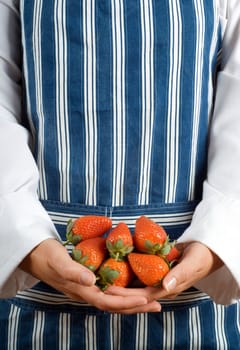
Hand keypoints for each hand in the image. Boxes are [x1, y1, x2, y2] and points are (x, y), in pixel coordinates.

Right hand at [19, 238, 159, 312]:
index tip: (146, 300)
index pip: (108, 301)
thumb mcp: (58, 261)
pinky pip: (109, 291)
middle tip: (158, 303)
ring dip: (132, 301)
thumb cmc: (46, 255)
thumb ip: (73, 271)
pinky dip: (123, 292)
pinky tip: (132, 288)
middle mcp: (86, 293)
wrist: (34, 254)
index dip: (127, 302)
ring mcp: (87, 289)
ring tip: (151, 300)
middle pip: (115, 305)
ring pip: (113, 300)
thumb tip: (91, 281)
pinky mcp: (88, 282)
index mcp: (81, 290)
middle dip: (136, 306)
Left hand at [106, 241, 222, 301]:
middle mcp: (161, 286)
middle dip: (118, 289)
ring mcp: (159, 279)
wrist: (206, 251)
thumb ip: (179, 274)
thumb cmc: (201, 257)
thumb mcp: (192, 263)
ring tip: (105, 276)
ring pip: (137, 284)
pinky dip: (130, 270)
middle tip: (100, 283)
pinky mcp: (157, 270)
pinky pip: (142, 273)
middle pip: (136, 292)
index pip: (142, 295)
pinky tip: (118, 264)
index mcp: (168, 288)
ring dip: (122, 281)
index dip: (125, 294)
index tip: (109, 289)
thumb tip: (165, 285)